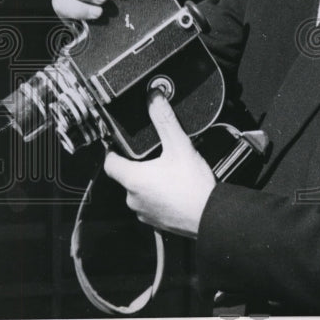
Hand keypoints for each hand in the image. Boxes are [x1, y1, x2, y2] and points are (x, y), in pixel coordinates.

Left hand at [103, 90, 215, 237]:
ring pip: (139, 192)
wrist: (210, 216)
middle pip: (126, 176)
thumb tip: (153, 97)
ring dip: (148, 183)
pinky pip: (150, 205)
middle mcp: (132, 198)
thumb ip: (165, 120)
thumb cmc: (193, 185)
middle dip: (137, 165)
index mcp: (133, 178)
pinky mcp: (155, 222)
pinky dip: (158, 197)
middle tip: (155, 154)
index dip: (112, 151)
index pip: (109, 162)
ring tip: (169, 172)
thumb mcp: (180, 146)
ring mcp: (143, 212)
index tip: (117, 143)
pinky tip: (175, 189)